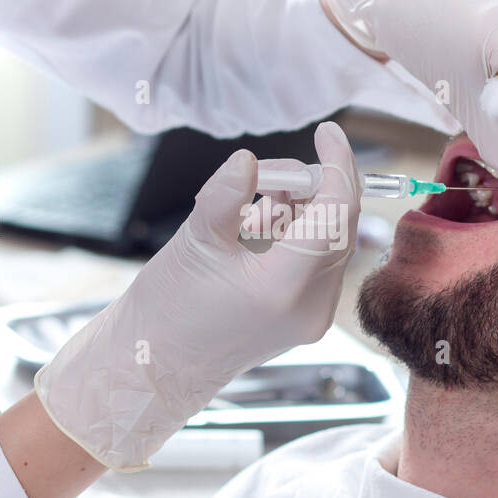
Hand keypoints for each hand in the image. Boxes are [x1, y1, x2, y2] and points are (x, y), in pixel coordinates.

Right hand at [34, 122, 360, 470]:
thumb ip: (226, 196)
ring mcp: (312, 317)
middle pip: (339, 225)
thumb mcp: (194, 240)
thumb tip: (248, 159)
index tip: (328, 132)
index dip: (338, 166)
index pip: (336, 214)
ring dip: (300, 210)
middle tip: (268, 175)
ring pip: (330, 242)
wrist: (158, 366)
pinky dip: (296, 234)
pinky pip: (318, 262)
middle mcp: (310, 307)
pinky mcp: (306, 320)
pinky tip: (256, 228)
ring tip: (250, 208)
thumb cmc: (167, 307)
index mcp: (283, 287)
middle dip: (311, 187)